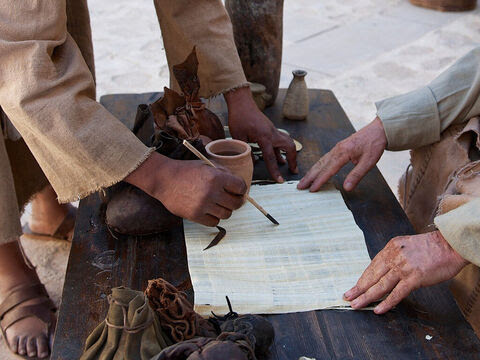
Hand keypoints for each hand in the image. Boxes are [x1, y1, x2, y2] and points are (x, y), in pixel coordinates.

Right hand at [125, 152, 245, 225]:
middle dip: (236, 201)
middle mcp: (211, 192)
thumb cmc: (186, 171)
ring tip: (219, 205)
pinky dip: (214, 218)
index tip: (237, 191)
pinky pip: (214, 222)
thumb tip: (239, 185)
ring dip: (225, 210)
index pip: (240, 187)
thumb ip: (223, 173)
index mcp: (216, 177)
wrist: (163, 179)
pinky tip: (210, 211)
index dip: (241, 189)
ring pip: (226, 214)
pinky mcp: (195, 215)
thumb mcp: (206, 165)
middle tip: (231, 199)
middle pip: (236, 203)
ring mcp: (203, 205)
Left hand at [225, 86, 297, 182]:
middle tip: (293, 171)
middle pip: (289, 147)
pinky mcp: (270, 129)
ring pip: (287, 142)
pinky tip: (279, 158)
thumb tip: (252, 163)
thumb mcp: (238, 137)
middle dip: (293, 159)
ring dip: (290, 154)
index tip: (280, 180)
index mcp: (264, 137)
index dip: (275, 171)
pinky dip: (281, 150)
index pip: (271, 158)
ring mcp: (273, 130)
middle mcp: (272, 133)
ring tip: (288, 166)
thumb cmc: (239, 118)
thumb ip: (245, 151)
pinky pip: (280, 141)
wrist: (242, 102)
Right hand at [297, 117, 386, 191]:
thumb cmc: (374, 144)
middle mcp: (337, 149)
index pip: (328, 169)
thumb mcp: (369, 162)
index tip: (312, 189)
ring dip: (311, 172)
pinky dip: (317, 166)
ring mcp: (336, 148)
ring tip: (304, 181)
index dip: (320, 180)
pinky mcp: (338, 148)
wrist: (377, 130)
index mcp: (343, 152)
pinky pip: (324, 158)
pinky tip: (315, 171)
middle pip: (320, 165)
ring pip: (320, 161)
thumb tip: (347, 187)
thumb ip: (357, 175)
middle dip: (309, 177)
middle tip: (300, 187)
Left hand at [344, 231, 468, 313]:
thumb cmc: (432, 247)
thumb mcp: (406, 245)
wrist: (450, 245)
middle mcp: (394, 256)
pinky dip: (386, 302)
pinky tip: (378, 309)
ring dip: (366, 296)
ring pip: (380, 285)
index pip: (372, 265)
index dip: (363, 278)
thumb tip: (385, 269)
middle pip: (372, 275)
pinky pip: (397, 293)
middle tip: (348, 297)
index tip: (355, 287)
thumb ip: (395, 255)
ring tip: (356, 305)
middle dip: (359, 288)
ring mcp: (403, 267)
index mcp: (391, 247)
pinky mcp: (414, 278)